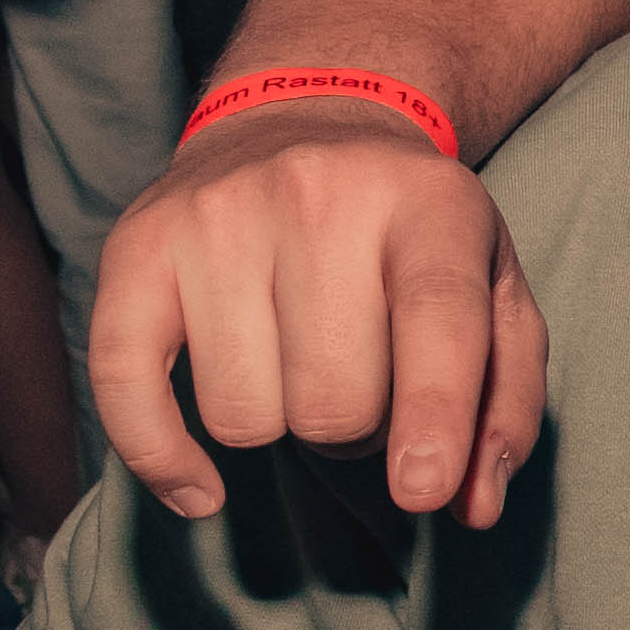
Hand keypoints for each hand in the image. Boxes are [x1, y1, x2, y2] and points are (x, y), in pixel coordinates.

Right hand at [88, 95, 550, 526]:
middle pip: (333, 399)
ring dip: (279, 427)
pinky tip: (202, 489)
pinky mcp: (136, 246)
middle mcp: (317, 195)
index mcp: (429, 203)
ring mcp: (217, 217)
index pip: (436, 319)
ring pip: (242, 414)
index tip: (423, 491)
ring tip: (298, 368)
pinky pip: (125, 386)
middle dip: (357, 431)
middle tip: (362, 382)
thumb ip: (505, 402)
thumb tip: (474, 507)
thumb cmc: (409, 237)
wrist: (302, 122)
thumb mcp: (492, 292)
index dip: (434, 416)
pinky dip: (162, 459)